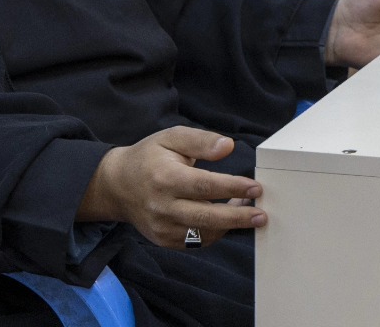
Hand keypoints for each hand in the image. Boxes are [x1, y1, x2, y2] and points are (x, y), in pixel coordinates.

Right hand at [77, 127, 264, 248]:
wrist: (117, 185)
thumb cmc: (149, 157)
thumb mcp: (171, 138)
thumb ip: (200, 141)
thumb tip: (229, 146)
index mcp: (165, 177)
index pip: (204, 186)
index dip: (232, 187)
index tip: (256, 188)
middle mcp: (162, 206)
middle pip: (206, 216)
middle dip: (237, 217)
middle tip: (262, 215)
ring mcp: (162, 227)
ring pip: (203, 232)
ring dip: (229, 225)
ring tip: (249, 213)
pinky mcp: (163, 240)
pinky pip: (195, 241)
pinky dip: (215, 232)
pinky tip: (226, 219)